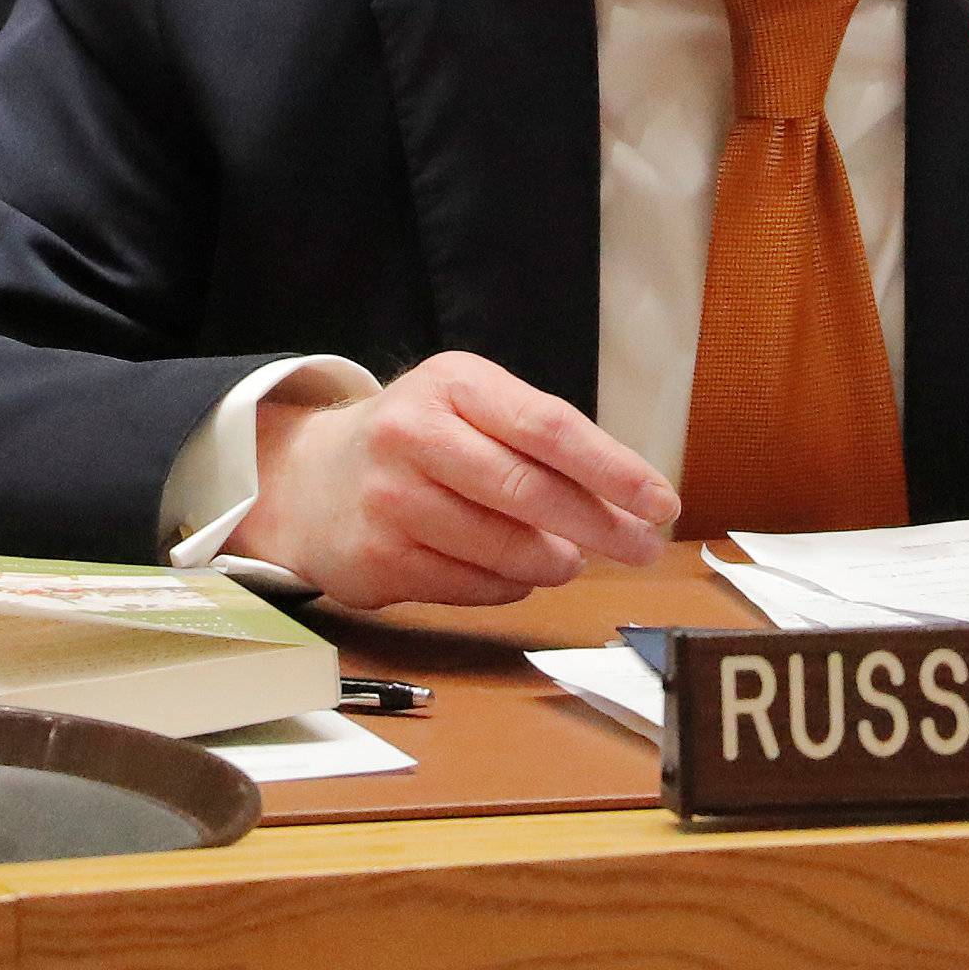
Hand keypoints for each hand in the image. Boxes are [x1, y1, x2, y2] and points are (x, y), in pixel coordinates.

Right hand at [229, 350, 681, 609]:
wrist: (308, 479)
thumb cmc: (418, 440)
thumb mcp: (471, 408)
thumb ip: (539, 443)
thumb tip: (626, 501)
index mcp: (453, 383)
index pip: (549, 427)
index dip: (614, 469)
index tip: (661, 501)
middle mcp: (415, 434)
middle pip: (530, 490)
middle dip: (601, 525)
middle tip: (643, 547)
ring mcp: (391, 500)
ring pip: (503, 547)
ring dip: (552, 562)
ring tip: (568, 559)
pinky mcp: (376, 559)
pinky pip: (471, 584)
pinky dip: (507, 586)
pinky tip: (513, 574)